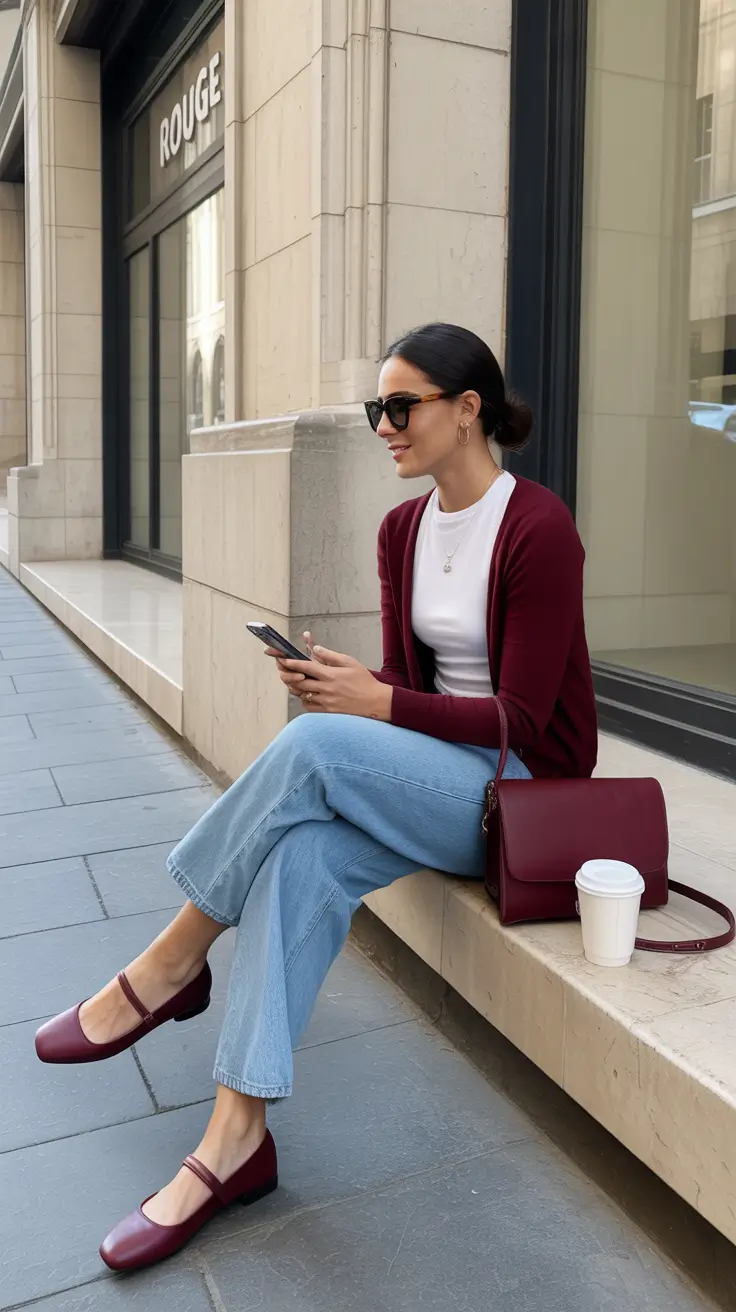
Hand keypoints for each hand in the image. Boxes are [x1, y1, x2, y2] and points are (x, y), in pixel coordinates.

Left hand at [278, 643, 392, 720]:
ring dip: (296, 687)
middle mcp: (326, 689)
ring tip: (296, 681)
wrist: (375, 702)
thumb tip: (314, 649)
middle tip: (283, 670)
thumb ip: (330, 655)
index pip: (305, 667)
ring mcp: (326, 702)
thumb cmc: (364, 681)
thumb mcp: (350, 662)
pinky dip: (304, 699)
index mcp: (331, 675)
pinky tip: (307, 694)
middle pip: (299, 682)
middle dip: (289, 675)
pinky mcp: (328, 712)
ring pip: (302, 695)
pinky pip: (308, 707)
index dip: (292, 663)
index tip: (282, 659)